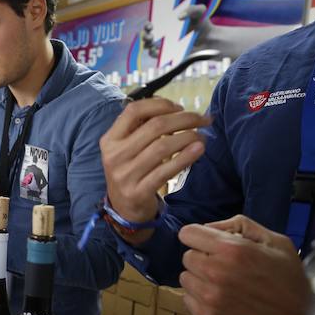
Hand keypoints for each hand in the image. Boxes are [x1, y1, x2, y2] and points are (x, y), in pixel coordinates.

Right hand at [100, 98, 210, 243]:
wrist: (124, 209)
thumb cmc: (131, 171)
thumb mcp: (126, 148)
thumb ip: (141, 128)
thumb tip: (175, 109)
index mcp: (110, 140)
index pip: (133, 111)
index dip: (160, 104)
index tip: (179, 107)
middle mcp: (114, 155)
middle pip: (155, 126)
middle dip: (185, 119)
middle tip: (203, 120)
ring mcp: (125, 175)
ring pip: (163, 146)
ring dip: (189, 137)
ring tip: (203, 136)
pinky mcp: (138, 192)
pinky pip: (166, 170)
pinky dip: (185, 157)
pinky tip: (199, 150)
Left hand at [178, 215, 310, 314]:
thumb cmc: (290, 281)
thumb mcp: (275, 242)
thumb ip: (240, 226)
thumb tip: (209, 227)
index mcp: (232, 250)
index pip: (188, 234)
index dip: (199, 237)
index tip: (208, 243)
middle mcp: (216, 272)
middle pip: (187, 257)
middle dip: (202, 258)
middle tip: (223, 266)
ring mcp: (210, 298)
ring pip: (185, 279)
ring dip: (200, 279)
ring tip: (224, 285)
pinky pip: (188, 300)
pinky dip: (200, 298)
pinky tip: (222, 299)